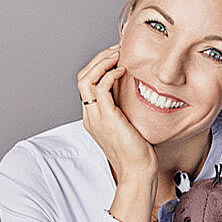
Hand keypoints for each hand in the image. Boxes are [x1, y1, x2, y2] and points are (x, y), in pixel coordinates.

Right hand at [77, 43, 158, 184]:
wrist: (138, 171)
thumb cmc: (138, 152)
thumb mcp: (129, 125)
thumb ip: (125, 108)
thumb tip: (136, 91)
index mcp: (94, 118)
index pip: (88, 84)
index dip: (100, 67)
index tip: (117, 58)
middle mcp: (90, 116)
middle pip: (82, 78)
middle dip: (98, 59)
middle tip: (117, 50)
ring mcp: (96, 117)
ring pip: (86, 79)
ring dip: (102, 62)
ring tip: (118, 54)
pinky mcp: (107, 118)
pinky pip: (101, 87)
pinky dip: (110, 74)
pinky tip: (124, 70)